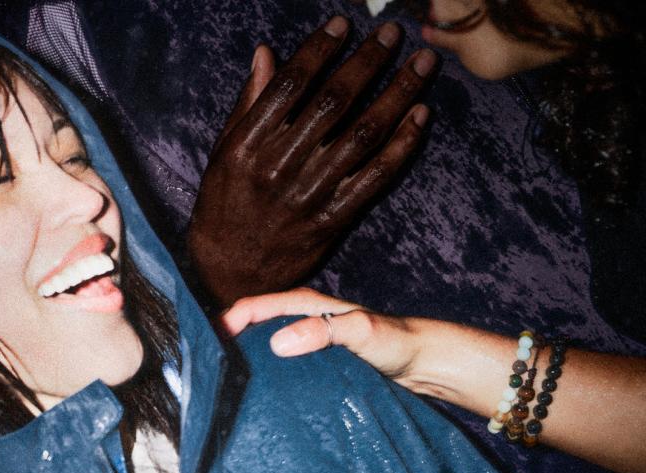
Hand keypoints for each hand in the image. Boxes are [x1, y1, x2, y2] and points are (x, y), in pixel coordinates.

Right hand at [187, 16, 435, 306]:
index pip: (290, 85)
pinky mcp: (331, 221)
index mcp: (247, 145)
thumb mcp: (224, 154)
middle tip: (393, 33)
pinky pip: (374, 178)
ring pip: (361, 134)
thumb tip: (266, 53)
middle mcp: (278, 167)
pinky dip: (401, 146)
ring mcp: (308, 196)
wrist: (230, 275)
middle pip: (332, 102)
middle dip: (368, 61)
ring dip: (397, 94)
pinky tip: (420, 116)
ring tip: (421, 64)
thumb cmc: (225, 208)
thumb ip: (249, 104)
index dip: (320, 50)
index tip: (343, 24)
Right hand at [219, 288, 419, 380]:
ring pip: (260, 351)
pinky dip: (261, 380)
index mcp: (303, 304)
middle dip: (226, 346)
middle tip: (206, 376)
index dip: (225, 324)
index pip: (251, 308)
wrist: (420, 364)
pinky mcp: (310, 367)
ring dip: (242, 366)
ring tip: (223, 391)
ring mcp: (303, 345)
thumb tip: (278, 343)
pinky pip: (277, 370)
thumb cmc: (393, 340)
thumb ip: (323, 330)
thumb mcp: (360, 330)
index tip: (207, 350)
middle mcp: (298, 321)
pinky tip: (254, 400)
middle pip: (249, 329)